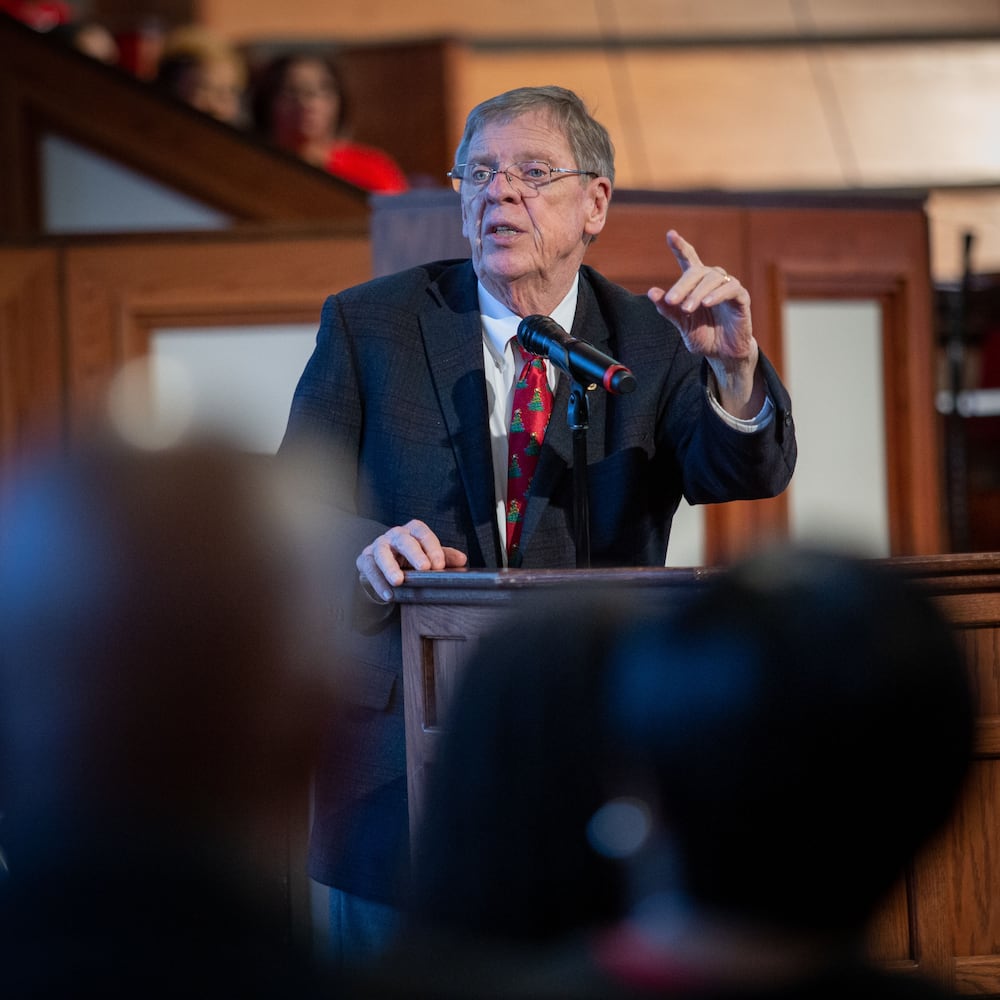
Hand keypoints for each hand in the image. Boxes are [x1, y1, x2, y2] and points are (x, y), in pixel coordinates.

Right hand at [356, 519, 467, 603]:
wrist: (386, 566)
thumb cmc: (411, 559)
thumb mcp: (429, 556)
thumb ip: (444, 557)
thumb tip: (462, 560)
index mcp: (413, 531)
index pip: (423, 533)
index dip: (432, 548)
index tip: (439, 565)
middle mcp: (395, 535)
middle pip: (404, 540)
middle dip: (414, 553)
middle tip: (425, 568)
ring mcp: (378, 546)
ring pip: (382, 552)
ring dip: (390, 567)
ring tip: (399, 581)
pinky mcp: (365, 559)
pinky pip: (369, 569)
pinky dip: (378, 582)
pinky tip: (388, 594)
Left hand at [647, 229, 763, 416]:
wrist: (723, 354)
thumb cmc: (704, 336)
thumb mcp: (683, 325)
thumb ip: (668, 310)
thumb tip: (652, 292)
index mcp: (696, 285)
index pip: (688, 260)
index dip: (680, 247)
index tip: (670, 234)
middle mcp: (712, 281)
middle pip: (697, 272)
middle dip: (681, 285)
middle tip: (671, 300)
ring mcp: (728, 288)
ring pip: (713, 279)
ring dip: (697, 293)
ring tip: (686, 308)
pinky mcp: (741, 298)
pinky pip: (731, 289)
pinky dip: (718, 294)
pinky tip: (707, 303)